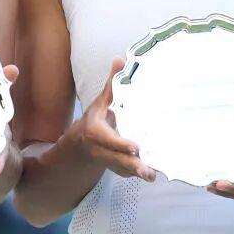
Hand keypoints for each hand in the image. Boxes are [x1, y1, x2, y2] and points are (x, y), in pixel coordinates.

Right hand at [75, 57, 154, 181]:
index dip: (120, 144)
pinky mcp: (116, 169)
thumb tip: (120, 59)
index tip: (135, 147)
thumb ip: (112, 83)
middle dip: (132, 165)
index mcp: (96, 132)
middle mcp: (101, 150)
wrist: (80, 144)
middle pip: (117, 159)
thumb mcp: (101, 101)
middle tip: (148, 171)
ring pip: (123, 169)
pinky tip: (153, 172)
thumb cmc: (95, 119)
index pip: (108, 140)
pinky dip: (138, 174)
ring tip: (152, 175)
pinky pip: (127, 173)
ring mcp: (109, 161)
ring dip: (138, 173)